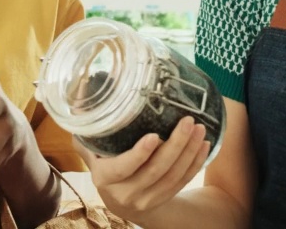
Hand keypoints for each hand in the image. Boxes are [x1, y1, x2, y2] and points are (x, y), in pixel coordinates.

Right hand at [76, 116, 209, 221]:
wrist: (120, 198)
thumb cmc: (104, 162)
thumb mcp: (91, 148)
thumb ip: (90, 126)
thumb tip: (81, 85)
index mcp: (104, 177)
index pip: (122, 168)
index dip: (138, 154)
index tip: (154, 135)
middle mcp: (125, 194)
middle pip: (155, 171)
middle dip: (175, 146)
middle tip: (188, 121)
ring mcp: (146, 200)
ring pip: (173, 177)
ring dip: (189, 152)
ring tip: (200, 129)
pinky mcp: (164, 199)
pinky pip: (183, 182)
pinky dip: (196, 163)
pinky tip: (204, 145)